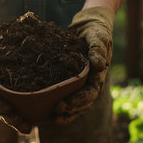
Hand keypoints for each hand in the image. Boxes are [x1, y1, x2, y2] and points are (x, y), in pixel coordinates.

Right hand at [0, 5, 31, 132]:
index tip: (8, 112)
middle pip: (2, 106)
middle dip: (13, 118)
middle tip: (27, 128)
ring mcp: (1, 81)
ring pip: (13, 100)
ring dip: (23, 113)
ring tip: (37, 123)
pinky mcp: (11, 74)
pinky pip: (21, 86)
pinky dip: (31, 95)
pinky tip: (44, 101)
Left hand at [53, 6, 114, 123]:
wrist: (88, 24)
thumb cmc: (96, 31)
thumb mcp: (98, 37)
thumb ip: (98, 49)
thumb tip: (99, 65)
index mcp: (97, 76)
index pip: (90, 93)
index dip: (79, 101)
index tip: (66, 105)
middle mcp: (88, 83)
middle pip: (81, 104)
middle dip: (69, 111)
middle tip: (55, 114)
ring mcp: (78, 83)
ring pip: (72, 103)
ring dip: (63, 113)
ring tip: (50, 118)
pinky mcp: (67, 80)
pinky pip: (62, 94)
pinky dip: (55, 102)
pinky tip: (43, 109)